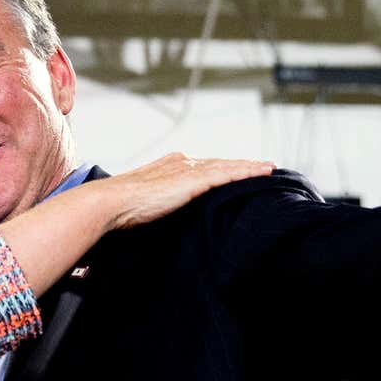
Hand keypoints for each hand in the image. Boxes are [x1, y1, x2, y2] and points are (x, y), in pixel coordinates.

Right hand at [92, 153, 273, 230]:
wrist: (110, 203)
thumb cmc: (120, 210)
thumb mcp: (145, 204)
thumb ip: (159, 204)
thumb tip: (161, 216)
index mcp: (170, 166)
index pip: (204, 167)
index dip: (224, 169)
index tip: (239, 172)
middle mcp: (182, 163)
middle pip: (220, 164)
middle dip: (241, 166)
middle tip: (264, 167)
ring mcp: (189, 170)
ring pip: (228, 166)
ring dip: (250, 167)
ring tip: (270, 168)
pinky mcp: (194, 180)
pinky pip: (228, 174)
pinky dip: (247, 172)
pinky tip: (263, 172)